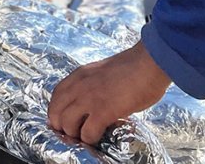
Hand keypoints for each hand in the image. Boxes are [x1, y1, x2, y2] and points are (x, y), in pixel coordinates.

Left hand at [48, 42, 170, 144]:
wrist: (148, 63)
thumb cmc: (133, 68)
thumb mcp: (102, 73)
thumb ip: (93, 85)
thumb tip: (93, 103)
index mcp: (78, 76)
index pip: (56, 96)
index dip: (56, 112)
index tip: (61, 121)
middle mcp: (78, 86)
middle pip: (55, 112)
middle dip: (60, 126)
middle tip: (72, 134)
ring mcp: (88, 99)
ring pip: (67, 124)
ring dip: (74, 135)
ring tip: (85, 138)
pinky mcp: (103, 111)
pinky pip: (88, 132)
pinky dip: (90, 140)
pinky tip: (97, 139)